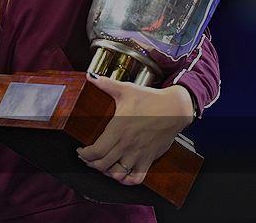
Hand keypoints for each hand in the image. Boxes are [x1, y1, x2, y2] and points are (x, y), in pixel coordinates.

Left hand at [76, 73, 193, 185]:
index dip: (84, 155)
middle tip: (87, 158)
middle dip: (91, 163)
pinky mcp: (149, 159)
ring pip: (117, 174)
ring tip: (102, 165)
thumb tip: (90, 76)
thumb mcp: (125, 89)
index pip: (96, 151)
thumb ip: (106, 84)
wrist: (175, 108)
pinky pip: (137, 178)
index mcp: (118, 129)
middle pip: (103, 164)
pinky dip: (127, 180)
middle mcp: (127, 144)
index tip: (80, 150)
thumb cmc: (150, 99)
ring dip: (107, 172)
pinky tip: (121, 174)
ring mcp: (139, 154)